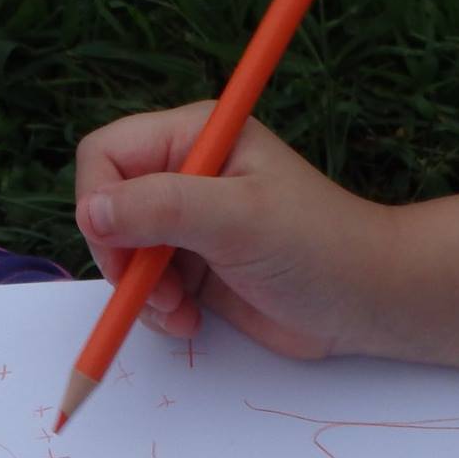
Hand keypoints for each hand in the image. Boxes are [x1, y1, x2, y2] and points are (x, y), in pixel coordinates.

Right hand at [73, 104, 410, 359]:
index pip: (106, 154)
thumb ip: (161, 209)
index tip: (122, 249)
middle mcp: (185, 174)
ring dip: (141, 293)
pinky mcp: (195, 268)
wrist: (367, 301)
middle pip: (105, 208)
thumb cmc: (317, 245)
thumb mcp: (237, 219)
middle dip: (122, 257)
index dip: (99, 202)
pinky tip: (191, 320)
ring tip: (181, 311)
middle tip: (160, 290)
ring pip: (121, 255)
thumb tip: (91, 211)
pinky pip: (145, 288)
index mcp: (195, 137)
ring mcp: (188, 224)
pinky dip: (158, 311)